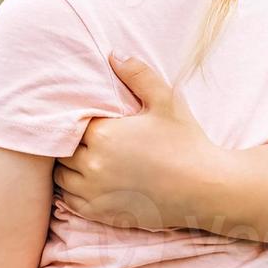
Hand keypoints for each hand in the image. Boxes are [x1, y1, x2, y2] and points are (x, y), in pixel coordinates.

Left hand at [54, 54, 220, 230]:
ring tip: (85, 157)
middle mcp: (93, 164)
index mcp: (103, 135)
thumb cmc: (186, 142)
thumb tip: (113, 53)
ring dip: (69, 165)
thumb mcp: (166, 100)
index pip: (71, 122)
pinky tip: (87, 180)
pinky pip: (69, 201)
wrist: (206, 189)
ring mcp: (95, 192)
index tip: (90, 118)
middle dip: (73, 141)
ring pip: (62, 175)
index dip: (78, 119)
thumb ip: (138, 74)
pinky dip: (71, 190)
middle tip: (88, 137)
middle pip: (63, 149)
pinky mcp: (101, 214)